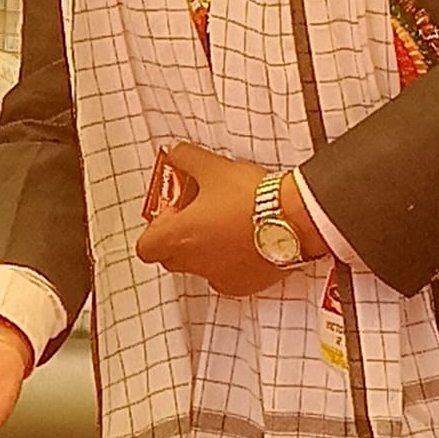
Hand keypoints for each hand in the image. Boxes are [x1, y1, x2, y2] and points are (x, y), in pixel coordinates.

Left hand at [134, 141, 327, 297]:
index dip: (155, 230)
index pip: (145, 248)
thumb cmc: (253, 199)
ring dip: (203, 250)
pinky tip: (242, 241)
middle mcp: (195, 262)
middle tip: (195, 215)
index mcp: (179, 237)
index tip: (171, 212)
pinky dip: (229, 263)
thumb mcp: (212, 167)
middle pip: (170, 258)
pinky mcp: (244, 284)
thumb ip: (186, 158)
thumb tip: (176, 153)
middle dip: (178, 239)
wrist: (293, 219)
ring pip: (198, 267)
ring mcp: (220, 276)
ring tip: (222, 225)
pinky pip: (227, 277)